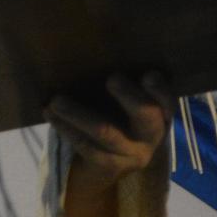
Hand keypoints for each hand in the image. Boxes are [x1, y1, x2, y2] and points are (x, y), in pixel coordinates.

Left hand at [45, 72, 172, 195]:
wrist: (109, 164)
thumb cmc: (120, 119)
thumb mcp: (130, 103)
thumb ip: (128, 84)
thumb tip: (102, 51)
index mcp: (162, 115)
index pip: (168, 101)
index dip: (160, 90)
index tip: (148, 75)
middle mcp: (151, 137)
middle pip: (145, 116)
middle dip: (130, 96)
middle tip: (112, 78)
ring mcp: (131, 155)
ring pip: (105, 132)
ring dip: (78, 114)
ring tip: (57, 100)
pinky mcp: (108, 166)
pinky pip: (84, 145)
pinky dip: (64, 127)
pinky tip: (49, 112)